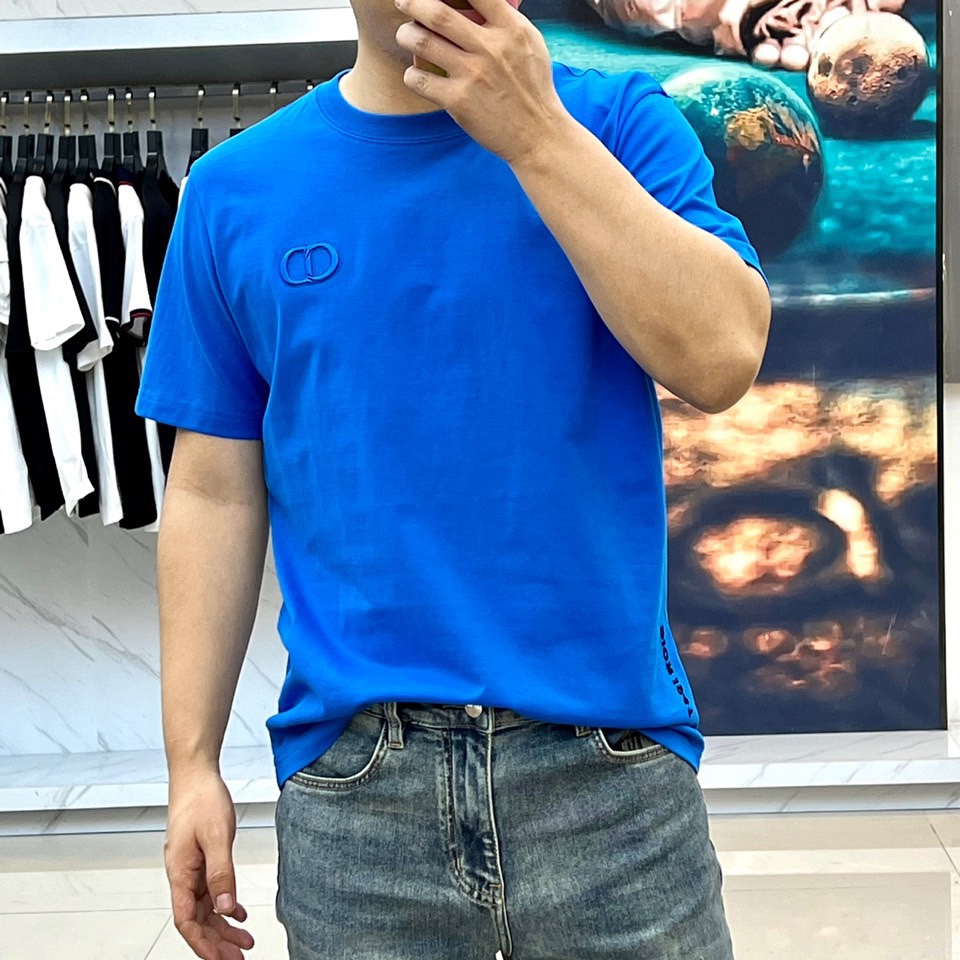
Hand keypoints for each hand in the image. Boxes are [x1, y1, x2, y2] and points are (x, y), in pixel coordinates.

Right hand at [165, 768, 254, 959]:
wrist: (196, 774)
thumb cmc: (202, 799)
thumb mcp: (217, 836)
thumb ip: (221, 872)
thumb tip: (225, 907)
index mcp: (180, 873)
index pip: (187, 921)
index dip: (203, 945)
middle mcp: (182, 874)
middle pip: (197, 920)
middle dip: (216, 943)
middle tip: (239, 959)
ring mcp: (190, 867)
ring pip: (205, 907)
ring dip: (223, 927)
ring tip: (245, 942)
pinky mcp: (200, 858)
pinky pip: (210, 890)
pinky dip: (225, 904)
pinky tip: (239, 913)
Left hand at [394, 0, 571, 163]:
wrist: (537, 134)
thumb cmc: (532, 89)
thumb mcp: (530, 44)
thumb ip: (505, 21)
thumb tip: (476, 3)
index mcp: (511, 29)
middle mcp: (490, 48)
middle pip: (438, 12)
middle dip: (413, 2)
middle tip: (403, 1)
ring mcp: (473, 75)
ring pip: (422, 41)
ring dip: (405, 34)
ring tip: (405, 35)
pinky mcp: (458, 102)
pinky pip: (419, 80)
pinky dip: (411, 74)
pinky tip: (416, 75)